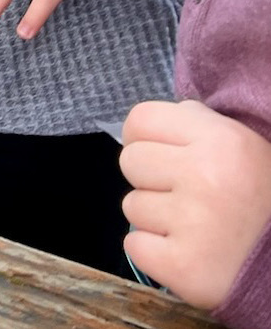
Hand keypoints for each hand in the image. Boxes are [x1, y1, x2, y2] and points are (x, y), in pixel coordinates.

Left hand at [122, 99, 270, 308]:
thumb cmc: (265, 200)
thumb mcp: (245, 148)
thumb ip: (199, 126)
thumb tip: (153, 124)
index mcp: (221, 141)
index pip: (141, 120)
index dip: (145, 138)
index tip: (164, 156)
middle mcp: (205, 176)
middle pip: (130, 161)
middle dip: (152, 179)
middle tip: (189, 197)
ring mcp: (193, 223)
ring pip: (131, 206)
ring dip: (156, 218)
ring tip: (196, 228)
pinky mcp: (182, 266)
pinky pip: (134, 247)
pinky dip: (155, 253)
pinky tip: (190, 253)